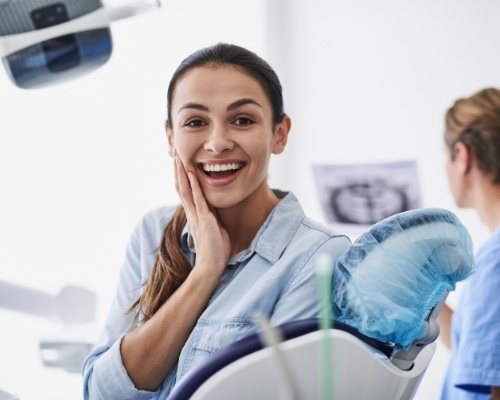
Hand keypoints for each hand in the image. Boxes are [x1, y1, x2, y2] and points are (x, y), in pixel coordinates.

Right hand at [174, 152, 229, 276]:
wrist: (211, 267)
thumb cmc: (215, 250)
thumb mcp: (214, 228)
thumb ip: (211, 217)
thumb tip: (213, 209)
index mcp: (194, 215)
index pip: (185, 192)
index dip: (181, 177)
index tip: (180, 163)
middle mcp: (192, 213)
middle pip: (181, 188)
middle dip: (178, 171)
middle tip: (175, 154)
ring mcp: (197, 216)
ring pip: (185, 190)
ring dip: (182, 174)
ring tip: (179, 159)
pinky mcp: (204, 219)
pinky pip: (198, 200)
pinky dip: (194, 186)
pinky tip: (192, 174)